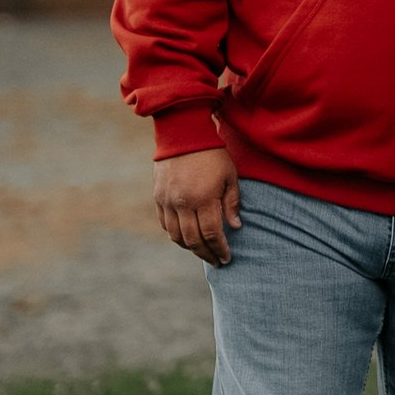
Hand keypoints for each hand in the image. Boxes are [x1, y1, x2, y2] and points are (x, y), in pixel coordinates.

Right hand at [154, 147, 239, 264]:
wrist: (183, 133)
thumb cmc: (212, 154)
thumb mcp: (230, 176)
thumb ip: (232, 203)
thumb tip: (236, 226)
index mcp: (203, 198)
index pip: (211, 233)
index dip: (219, 248)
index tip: (226, 258)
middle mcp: (182, 203)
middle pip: (193, 240)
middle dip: (206, 253)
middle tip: (217, 261)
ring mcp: (167, 201)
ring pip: (176, 235)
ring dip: (190, 247)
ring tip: (203, 251)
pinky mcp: (158, 197)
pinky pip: (165, 224)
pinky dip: (175, 235)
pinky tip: (186, 238)